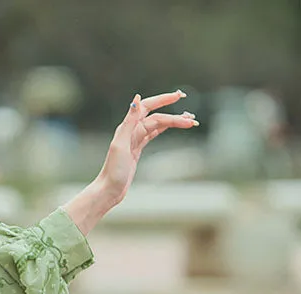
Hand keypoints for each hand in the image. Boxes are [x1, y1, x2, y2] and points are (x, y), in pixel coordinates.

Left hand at [98, 89, 199, 206]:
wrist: (109, 190)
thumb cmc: (113, 171)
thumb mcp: (121, 144)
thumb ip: (129, 121)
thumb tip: (137, 98)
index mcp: (128, 127)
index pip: (148, 107)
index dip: (163, 99)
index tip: (179, 96)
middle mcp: (131, 130)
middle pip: (157, 118)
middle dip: (175, 117)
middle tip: (192, 118)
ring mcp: (135, 140)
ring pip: (157, 125)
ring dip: (173, 122)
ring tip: (190, 122)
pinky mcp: (137, 149)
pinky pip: (153, 133)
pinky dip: (165, 128)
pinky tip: (173, 125)